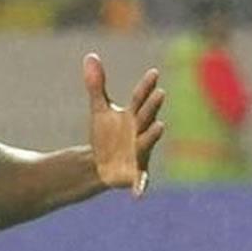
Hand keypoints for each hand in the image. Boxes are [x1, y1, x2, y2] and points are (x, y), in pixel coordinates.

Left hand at [84, 53, 164, 196]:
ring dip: (152, 134)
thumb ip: (96, 84)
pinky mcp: (135, 172)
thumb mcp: (99, 109)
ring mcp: (140, 152)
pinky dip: (140, 185)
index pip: (140, 98)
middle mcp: (140, 132)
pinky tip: (138, 194)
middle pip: (146, 117)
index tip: (154, 72)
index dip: (146, 86)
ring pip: (147, 142)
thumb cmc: (106, 135)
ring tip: (160, 126)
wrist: (101, 164)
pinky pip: (140, 179)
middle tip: (160, 93)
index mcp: (132, 117)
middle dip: (152, 106)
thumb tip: (90, 55)